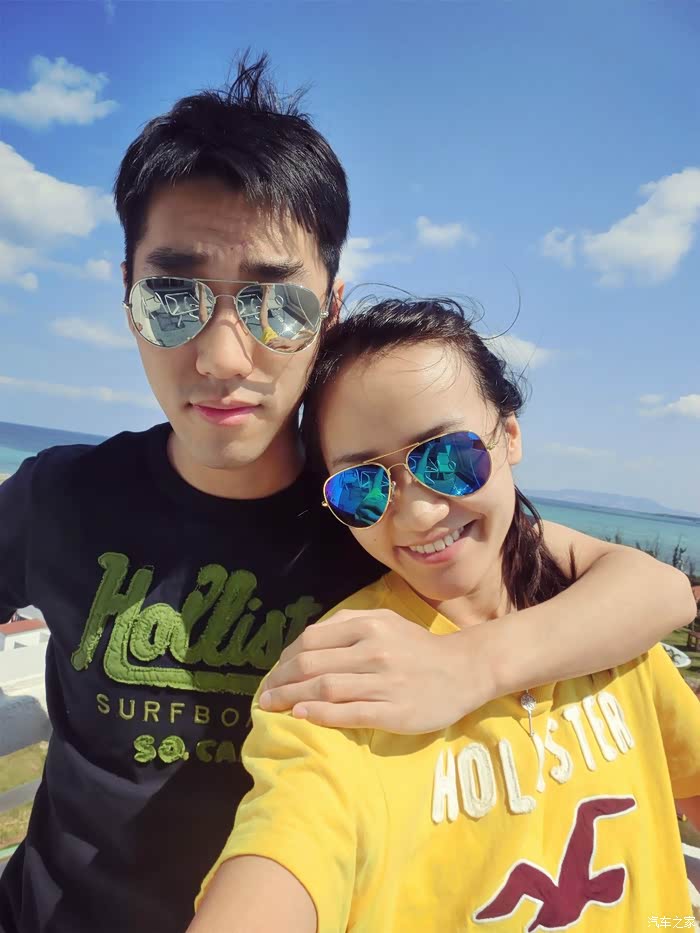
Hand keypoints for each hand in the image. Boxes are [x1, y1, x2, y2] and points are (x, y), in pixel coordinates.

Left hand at [258, 609, 498, 732]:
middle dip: (280, 681)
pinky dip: (321, 714)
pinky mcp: (394, 711)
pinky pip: (349, 713)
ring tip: (273, 707)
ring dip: (291, 698)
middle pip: (312, 665)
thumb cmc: (418, 648)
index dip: (285, 659)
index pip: (312, 640)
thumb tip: (306, 643)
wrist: (464, 670)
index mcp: (369, 625)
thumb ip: (348, 625)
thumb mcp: (385, 621)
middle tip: (264, 695)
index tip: (274, 674)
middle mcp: (374, 650)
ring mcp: (384, 682)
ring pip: (326, 688)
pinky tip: (302, 714)